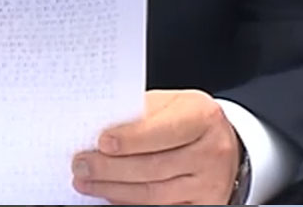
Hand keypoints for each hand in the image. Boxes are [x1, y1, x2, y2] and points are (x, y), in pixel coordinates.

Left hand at [72, 89, 241, 204]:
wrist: (220, 143)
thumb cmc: (189, 120)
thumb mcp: (172, 105)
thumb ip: (143, 114)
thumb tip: (100, 128)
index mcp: (204, 117)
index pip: (165, 131)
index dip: (132, 139)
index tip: (102, 142)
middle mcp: (212, 151)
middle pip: (154, 167)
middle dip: (111, 168)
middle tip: (82, 165)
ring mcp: (210, 183)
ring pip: (153, 193)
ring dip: (113, 189)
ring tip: (86, 181)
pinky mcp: (204, 204)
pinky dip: (129, 202)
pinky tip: (110, 194)